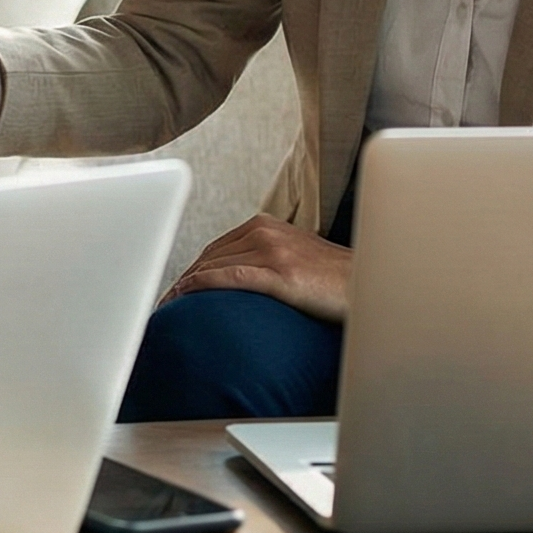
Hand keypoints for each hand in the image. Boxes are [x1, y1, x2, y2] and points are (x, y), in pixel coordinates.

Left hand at [166, 213, 354, 322]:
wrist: (371, 285)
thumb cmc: (335, 280)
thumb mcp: (296, 260)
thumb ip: (266, 261)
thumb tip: (236, 283)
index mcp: (267, 225)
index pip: (215, 247)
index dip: (191, 268)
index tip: (174, 289)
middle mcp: (266, 232)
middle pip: (209, 255)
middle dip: (182, 278)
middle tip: (162, 303)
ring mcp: (274, 251)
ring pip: (214, 265)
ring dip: (184, 285)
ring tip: (167, 307)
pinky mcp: (281, 274)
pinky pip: (230, 277)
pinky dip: (202, 285)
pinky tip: (185, 296)